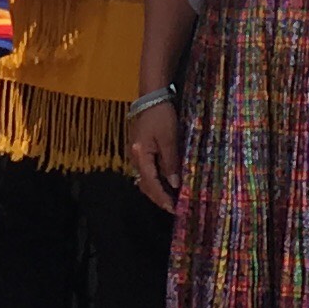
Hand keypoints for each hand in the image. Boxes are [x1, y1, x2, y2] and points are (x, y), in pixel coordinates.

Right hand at [126, 95, 181, 214]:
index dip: (162, 197)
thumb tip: (173, 184)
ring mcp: (135, 154)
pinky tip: (163, 183)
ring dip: (155, 190)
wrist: (151, 98)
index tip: (172, 208)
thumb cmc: (161, 117)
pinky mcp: (139, 150)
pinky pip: (145, 171)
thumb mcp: (169, 139)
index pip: (151, 183)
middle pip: (144, 184)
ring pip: (144, 179)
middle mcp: (134, 158)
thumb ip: (170, 162)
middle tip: (172, 208)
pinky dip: (154, 180)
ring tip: (169, 198)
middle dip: (157, 197)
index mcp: (141, 156)